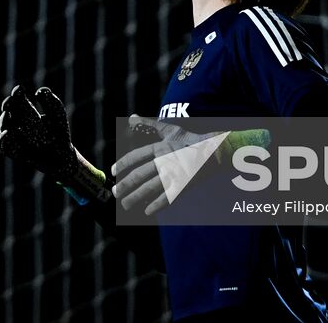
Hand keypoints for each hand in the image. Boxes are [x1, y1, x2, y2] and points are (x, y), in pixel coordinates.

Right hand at [0, 84, 108, 203]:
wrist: (63, 156)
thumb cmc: (59, 132)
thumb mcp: (58, 115)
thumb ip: (51, 102)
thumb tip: (39, 92)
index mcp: (26, 110)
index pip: (18, 98)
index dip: (17, 93)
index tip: (20, 90)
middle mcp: (18, 121)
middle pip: (8, 110)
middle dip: (8, 104)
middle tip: (10, 102)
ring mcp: (15, 136)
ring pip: (3, 126)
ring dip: (3, 120)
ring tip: (7, 114)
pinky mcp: (15, 151)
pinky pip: (4, 146)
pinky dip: (3, 140)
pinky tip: (7, 134)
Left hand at [109, 115, 232, 215]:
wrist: (214, 151)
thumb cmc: (190, 140)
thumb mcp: (169, 130)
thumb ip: (148, 125)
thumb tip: (131, 116)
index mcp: (160, 147)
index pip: (135, 157)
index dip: (122, 164)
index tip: (113, 171)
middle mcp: (165, 160)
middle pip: (139, 175)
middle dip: (125, 185)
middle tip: (115, 192)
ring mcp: (174, 174)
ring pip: (150, 188)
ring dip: (136, 197)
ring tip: (125, 204)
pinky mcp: (183, 185)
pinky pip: (167, 197)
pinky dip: (157, 205)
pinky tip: (147, 211)